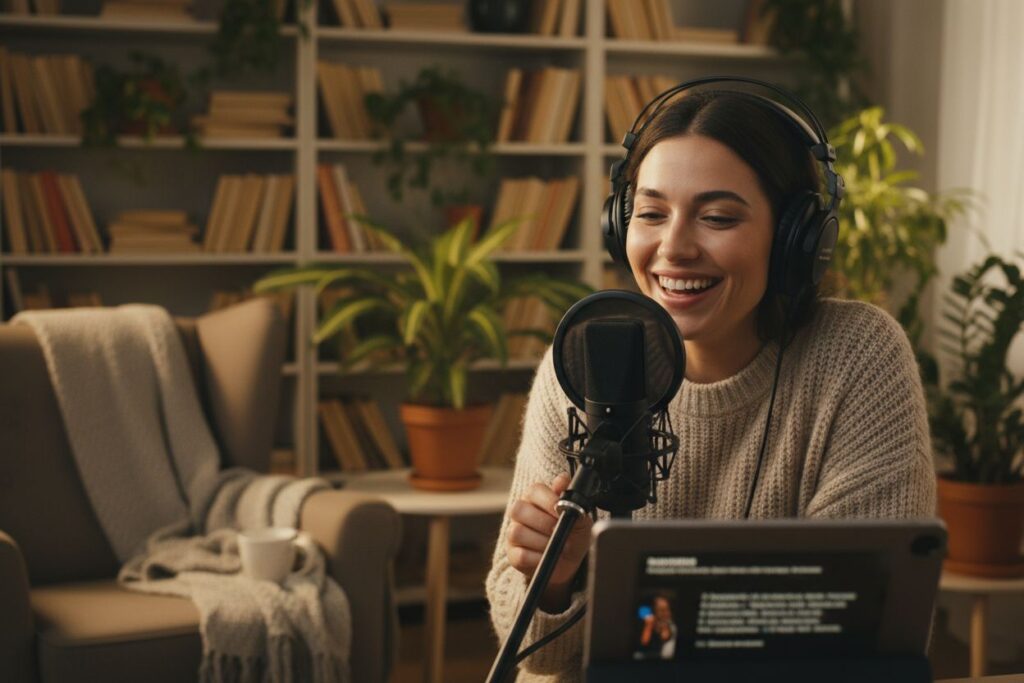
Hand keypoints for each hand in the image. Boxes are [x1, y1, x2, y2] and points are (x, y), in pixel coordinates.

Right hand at [505, 473, 592, 599]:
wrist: (571, 562)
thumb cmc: (573, 533)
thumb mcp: (578, 515)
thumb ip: (570, 497)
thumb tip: (563, 479)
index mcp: (534, 498)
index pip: (534, 490)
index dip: (548, 500)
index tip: (563, 511)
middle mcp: (520, 513)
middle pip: (518, 509)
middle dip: (543, 522)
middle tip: (559, 531)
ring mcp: (513, 534)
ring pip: (517, 532)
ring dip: (542, 541)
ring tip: (557, 546)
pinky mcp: (513, 555)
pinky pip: (520, 555)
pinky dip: (538, 558)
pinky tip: (549, 557)